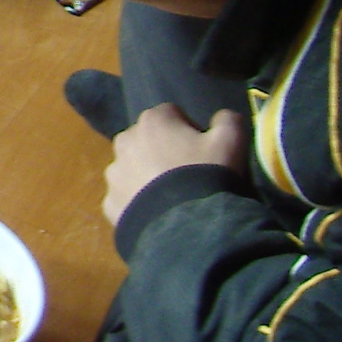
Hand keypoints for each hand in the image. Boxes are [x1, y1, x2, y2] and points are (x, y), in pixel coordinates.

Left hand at [102, 103, 246, 232]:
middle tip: (188, 173)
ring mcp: (114, 174)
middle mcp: (125, 142)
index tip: (203, 149)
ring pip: (133, 168)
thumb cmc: (207, 174)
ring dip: (148, 175)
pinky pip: (126, 197)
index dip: (190, 130)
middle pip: (148, 140)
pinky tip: (159, 212)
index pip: (172, 115)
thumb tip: (221, 117)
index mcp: (152, 121)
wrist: (186, 226)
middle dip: (164, 151)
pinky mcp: (110, 202)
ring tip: (173, 196)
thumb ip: (227, 120)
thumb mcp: (232, 141)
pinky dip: (139, 202)